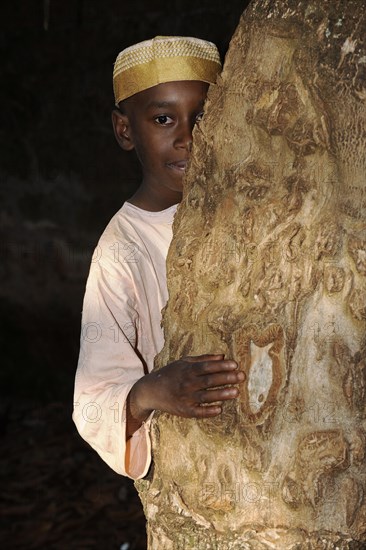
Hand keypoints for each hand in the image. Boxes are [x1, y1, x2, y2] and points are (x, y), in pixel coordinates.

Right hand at [127, 354, 244, 435]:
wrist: (151, 391)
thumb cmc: (171, 373)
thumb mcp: (184, 362)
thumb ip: (203, 359)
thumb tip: (223, 355)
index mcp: (188, 370)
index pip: (207, 367)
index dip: (221, 365)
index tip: (235, 364)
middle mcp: (187, 384)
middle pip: (209, 381)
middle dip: (226, 378)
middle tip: (241, 376)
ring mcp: (185, 398)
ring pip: (206, 396)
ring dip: (222, 394)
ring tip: (236, 392)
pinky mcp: (184, 411)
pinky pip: (198, 412)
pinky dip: (208, 411)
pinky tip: (219, 409)